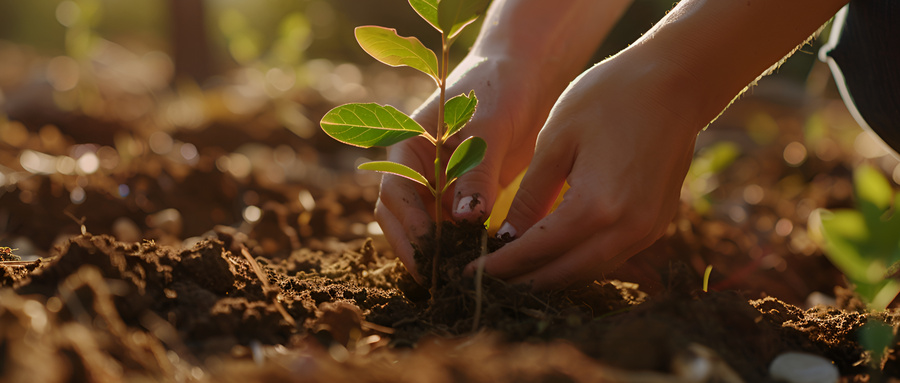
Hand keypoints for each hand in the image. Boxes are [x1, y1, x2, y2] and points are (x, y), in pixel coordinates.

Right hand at [375, 54, 559, 281]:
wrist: (528, 77)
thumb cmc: (501, 89)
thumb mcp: (488, 128)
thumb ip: (476, 172)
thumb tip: (464, 221)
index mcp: (408, 144)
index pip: (396, 191)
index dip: (409, 223)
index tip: (431, 250)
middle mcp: (417, 168)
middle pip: (400, 217)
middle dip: (415, 248)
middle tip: (439, 279)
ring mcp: (438, 185)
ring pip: (425, 227)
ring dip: (437, 252)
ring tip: (457, 277)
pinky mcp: (463, 197)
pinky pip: (453, 228)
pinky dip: (460, 246)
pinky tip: (478, 263)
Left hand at [464, 52, 703, 289]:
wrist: (675, 80)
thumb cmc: (608, 98)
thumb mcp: (556, 141)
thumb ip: (530, 197)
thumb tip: (504, 239)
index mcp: (596, 206)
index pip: (538, 251)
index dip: (501, 266)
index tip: (469, 275)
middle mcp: (627, 228)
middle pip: (565, 273)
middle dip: (522, 281)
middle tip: (487, 283)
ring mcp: (647, 230)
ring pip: (589, 271)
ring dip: (551, 277)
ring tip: (514, 274)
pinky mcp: (656, 225)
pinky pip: (610, 257)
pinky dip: (578, 262)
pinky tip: (553, 255)